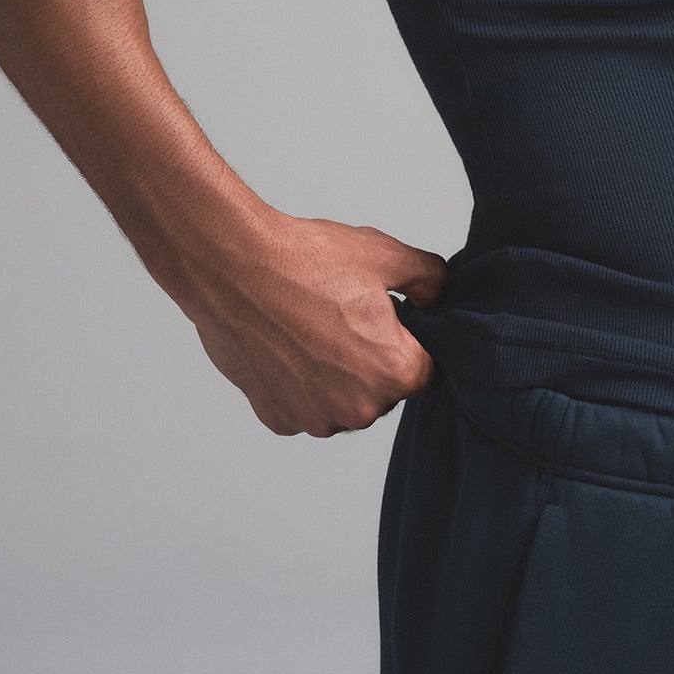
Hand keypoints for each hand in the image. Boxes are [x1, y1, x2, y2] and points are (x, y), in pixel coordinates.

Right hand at [178, 208, 447, 436]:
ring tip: (315, 327)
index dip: (411, 341)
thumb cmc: (308, 261)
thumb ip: (431, 280)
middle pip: (385, 391)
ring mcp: (313, 418)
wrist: (235, 266)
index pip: (426, 370)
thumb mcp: (388, 255)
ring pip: (344, 402)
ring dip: (338, 375)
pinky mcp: (276, 418)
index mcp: (394, 372)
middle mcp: (357, 409)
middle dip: (375, 359)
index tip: (388, 319)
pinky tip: (289, 343)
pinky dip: (302, 383)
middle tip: (347, 316)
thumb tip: (438, 300)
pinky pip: (305, 406)